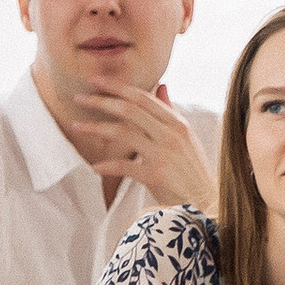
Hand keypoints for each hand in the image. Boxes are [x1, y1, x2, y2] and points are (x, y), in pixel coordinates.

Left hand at [57, 83, 215, 211]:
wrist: (207, 204)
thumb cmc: (193, 171)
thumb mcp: (187, 137)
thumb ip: (170, 112)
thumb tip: (161, 85)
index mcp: (178, 123)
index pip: (143, 98)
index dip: (117, 87)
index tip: (96, 80)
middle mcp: (171, 135)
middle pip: (130, 110)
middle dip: (101, 101)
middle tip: (79, 98)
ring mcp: (164, 154)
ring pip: (123, 132)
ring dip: (96, 128)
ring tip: (76, 127)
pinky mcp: (156, 176)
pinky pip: (125, 166)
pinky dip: (107, 166)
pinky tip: (94, 167)